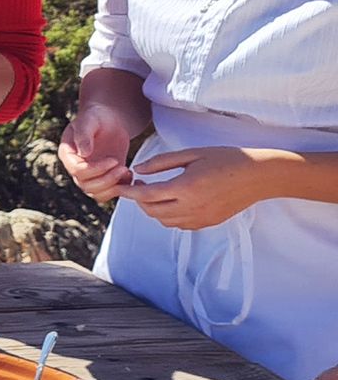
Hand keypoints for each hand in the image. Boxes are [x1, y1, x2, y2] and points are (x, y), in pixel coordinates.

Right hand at [58, 105, 137, 202]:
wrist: (107, 120)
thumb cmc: (96, 117)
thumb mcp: (89, 121)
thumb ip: (84, 135)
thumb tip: (83, 153)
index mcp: (68, 154)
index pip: (77, 170)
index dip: (95, 169)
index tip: (113, 160)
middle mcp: (76, 167)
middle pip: (86, 185)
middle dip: (107, 180)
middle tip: (123, 167)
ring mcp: (89, 175)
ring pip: (96, 194)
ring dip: (113, 187)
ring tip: (126, 171)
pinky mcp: (103, 177)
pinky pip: (108, 193)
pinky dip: (120, 188)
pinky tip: (129, 174)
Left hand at [127, 147, 275, 229]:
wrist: (260, 176)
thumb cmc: (227, 159)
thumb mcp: (192, 154)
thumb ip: (162, 162)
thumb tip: (138, 170)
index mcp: (186, 188)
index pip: (147, 196)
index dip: (129, 192)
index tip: (120, 187)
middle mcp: (192, 207)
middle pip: (152, 211)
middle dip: (139, 201)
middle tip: (139, 185)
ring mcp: (201, 218)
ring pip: (164, 221)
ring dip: (153, 209)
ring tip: (155, 192)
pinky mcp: (209, 223)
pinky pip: (180, 225)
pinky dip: (169, 216)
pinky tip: (172, 201)